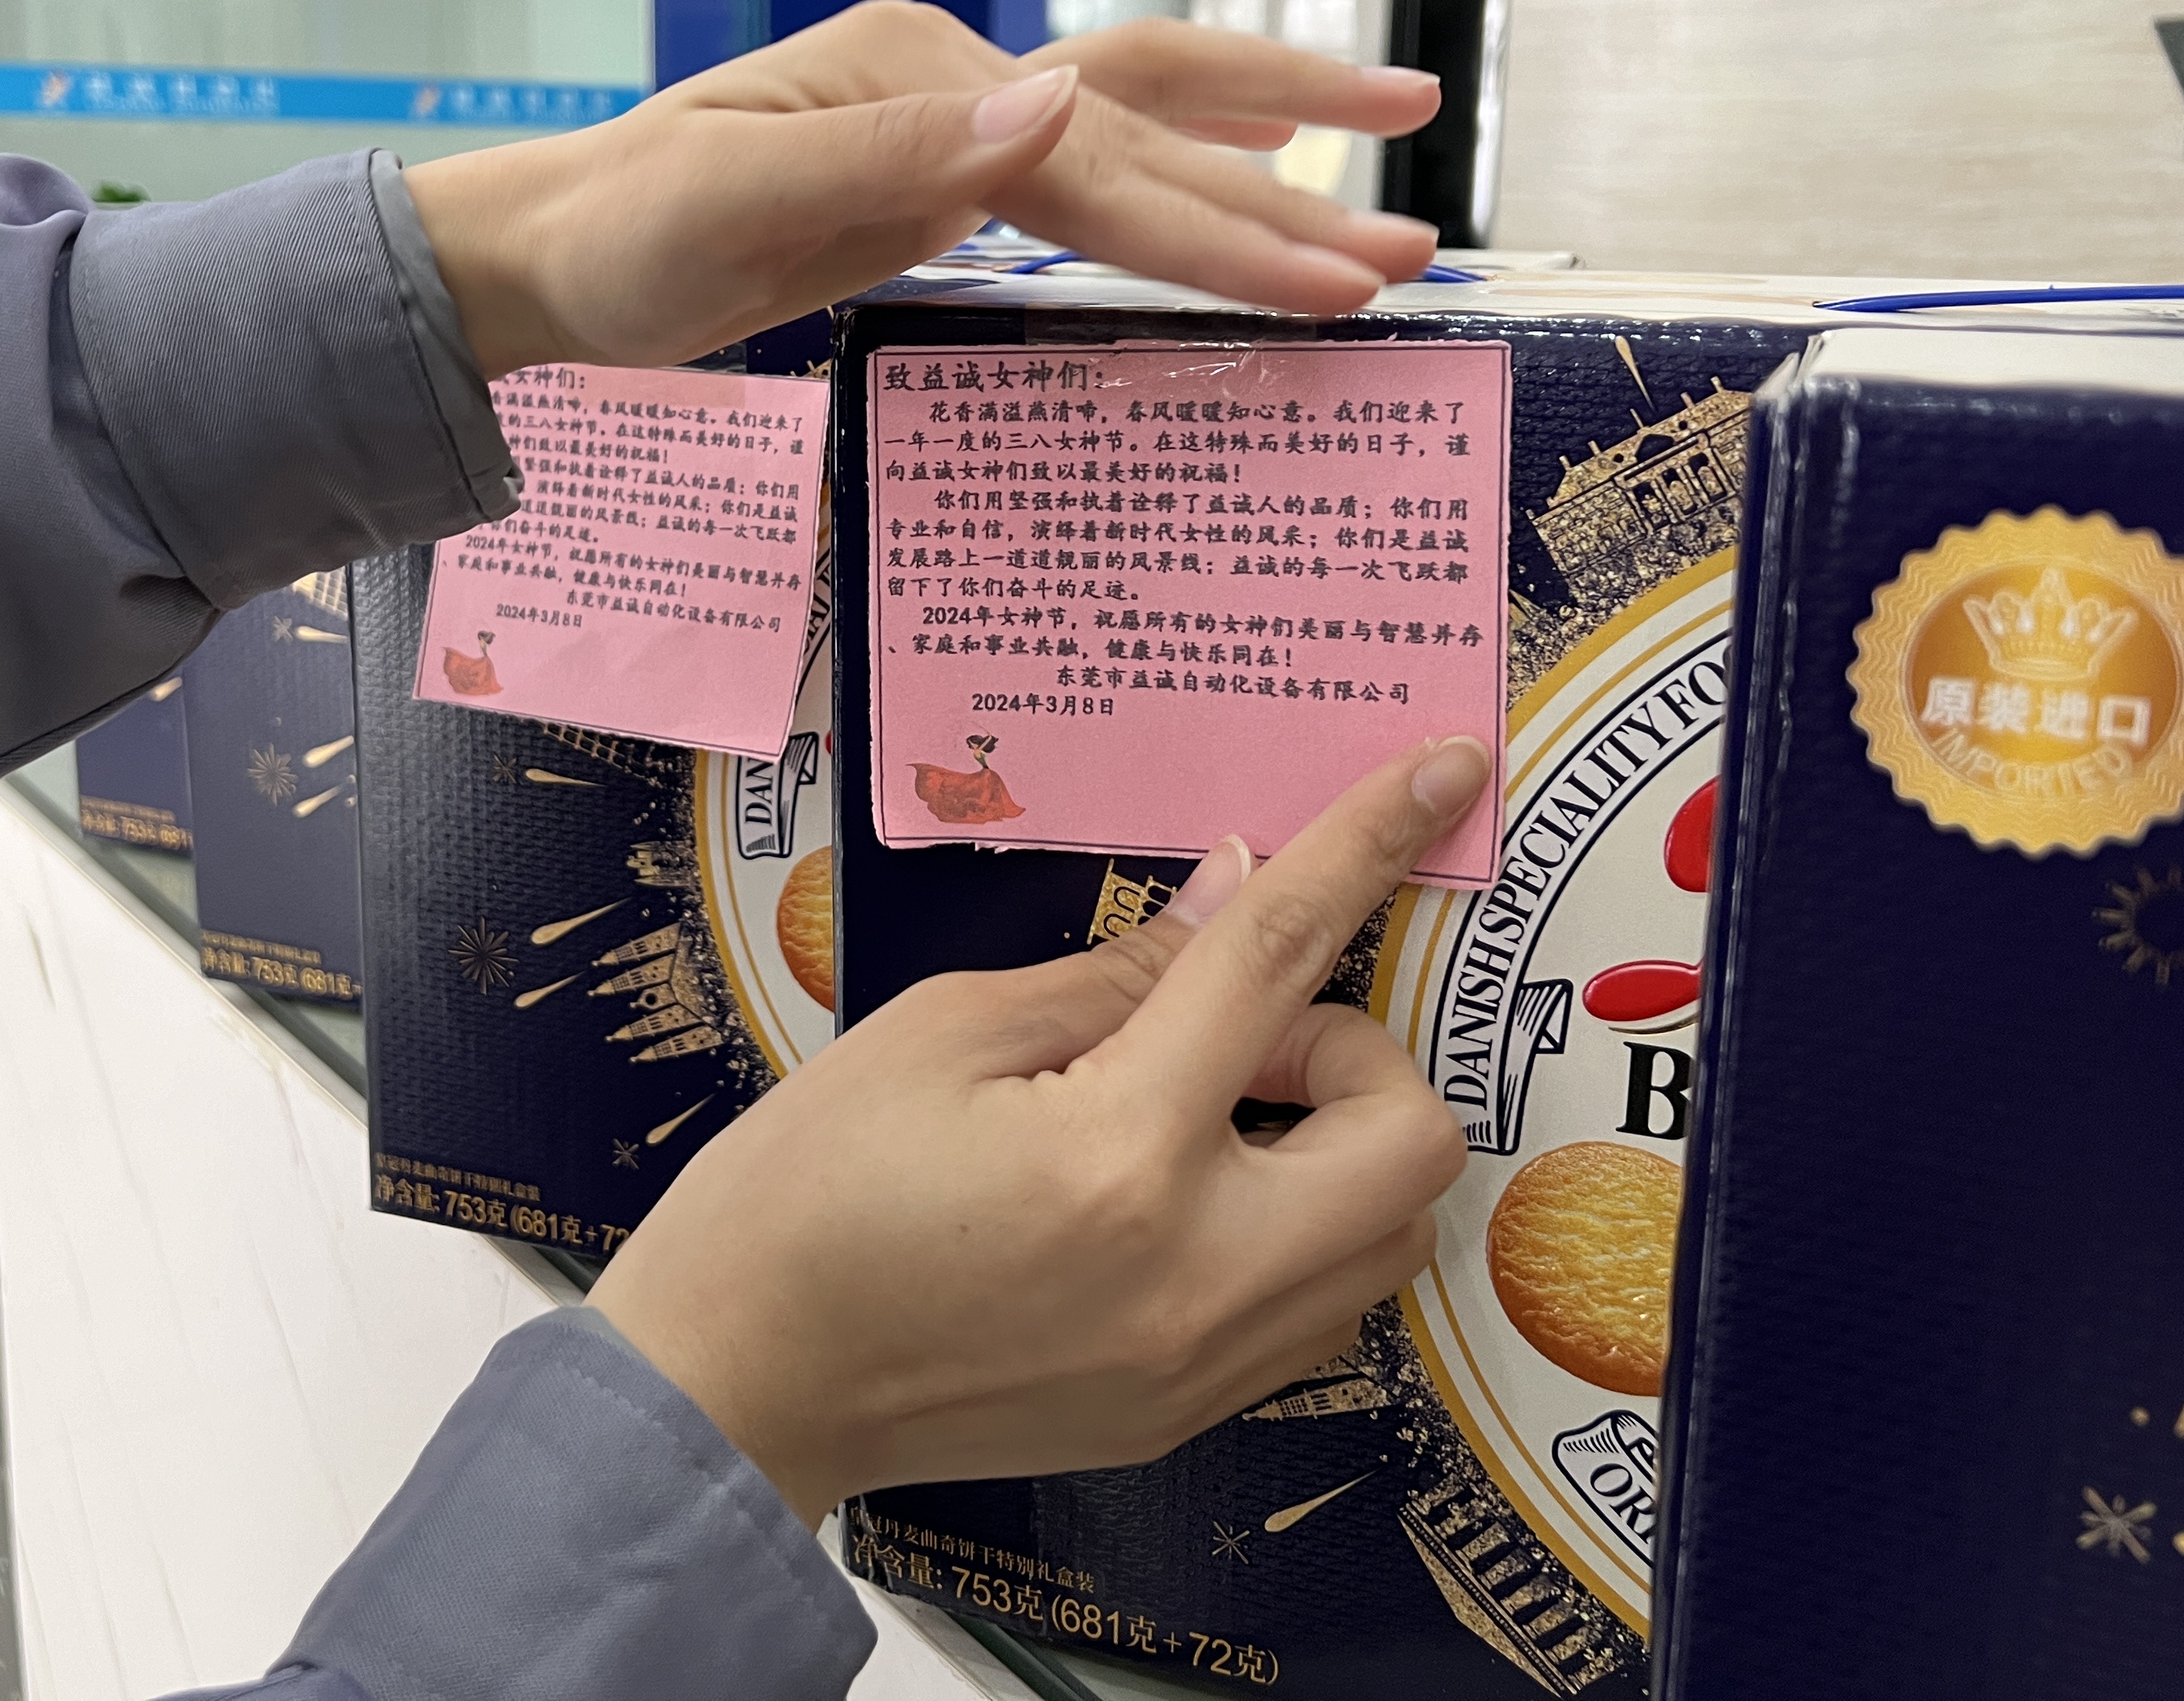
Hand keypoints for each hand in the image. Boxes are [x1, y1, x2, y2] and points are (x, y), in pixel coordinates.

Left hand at [405, 0, 1440, 377]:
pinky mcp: (947, 176)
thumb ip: (888, 154)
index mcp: (917, 74)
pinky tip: (1261, 159)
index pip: (1096, 158)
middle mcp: (953, 78)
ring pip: (1143, 120)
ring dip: (1266, 149)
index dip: (1218, 222)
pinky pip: (1098, 164)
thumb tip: (1048, 100)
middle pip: (1149, 126)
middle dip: (1283, 197)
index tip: (1333, 279)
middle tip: (1413, 257)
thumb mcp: (727, 200)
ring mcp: (954, 121)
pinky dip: (1191, 161)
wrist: (550, 252)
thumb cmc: (620, 234)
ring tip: (1395, 155)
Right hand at [586, 735, 1486, 1524]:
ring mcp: (1203, 1362)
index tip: (1443, 770)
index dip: (1368, 842)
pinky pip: (1320, 1308)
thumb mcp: (943, 1033)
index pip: (1281, 958)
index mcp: (1121, 1152)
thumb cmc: (807, 1192)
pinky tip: (1183, 1196)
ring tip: (1202, 1115)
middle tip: (1230, 1034)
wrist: (740, 1383)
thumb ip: (1111, 972)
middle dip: (1350, 1051)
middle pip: (1410, 1136)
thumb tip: (1230, 892)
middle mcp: (1196, 1272)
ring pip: (1388, 1234)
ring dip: (1335, 1146)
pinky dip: (1295, 1229)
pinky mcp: (1189, 1413)